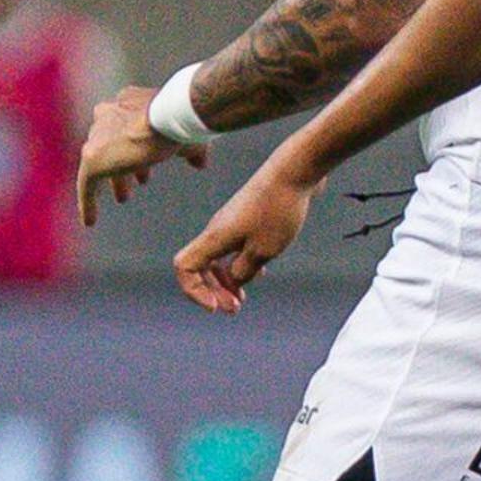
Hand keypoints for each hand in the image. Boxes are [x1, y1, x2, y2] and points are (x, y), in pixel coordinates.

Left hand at [78, 88, 204, 227]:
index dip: (140, 147)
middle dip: (126, 163)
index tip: (147, 163)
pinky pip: (86, 185)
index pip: (128, 125)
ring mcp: (97, 136)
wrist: (165, 118)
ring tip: (125, 198)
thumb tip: (201, 163)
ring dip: (115, 180)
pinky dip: (88, 203)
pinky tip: (91, 221)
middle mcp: (108, 114)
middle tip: (136, 183)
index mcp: (128, 101)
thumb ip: (191, 150)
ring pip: (101, 163)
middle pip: (112, 143)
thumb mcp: (188, 137)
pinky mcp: (91, 159)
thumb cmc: (180, 122)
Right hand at [173, 155, 314, 314]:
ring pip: (218, 258)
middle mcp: (217, 230)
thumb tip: (234, 280)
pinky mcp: (247, 218)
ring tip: (242, 298)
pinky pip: (233, 247)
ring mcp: (231, 222)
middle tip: (235, 308)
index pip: (185, 267)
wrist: (294, 171)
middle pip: (200, 266)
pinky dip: (240, 263)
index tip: (217, 306)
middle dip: (215, 291)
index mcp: (215, 238)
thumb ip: (243, 271)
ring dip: (227, 280)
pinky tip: (258, 273)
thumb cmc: (279, 209)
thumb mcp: (263, 250)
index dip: (194, 291)